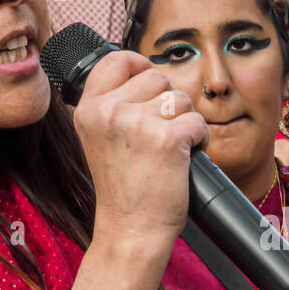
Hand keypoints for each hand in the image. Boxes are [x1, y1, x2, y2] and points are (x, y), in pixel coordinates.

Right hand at [72, 50, 206, 251]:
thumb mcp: (100, 138)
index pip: (117, 59)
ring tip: (170, 147)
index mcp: (88, 109)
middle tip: (159, 132)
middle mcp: (108, 112)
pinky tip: (184, 157)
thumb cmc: (122, 187)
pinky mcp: (167, 139)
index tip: (150, 86)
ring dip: (185, 119)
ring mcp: (137, 123)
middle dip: (168, 100)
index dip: (140, 65)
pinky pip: (198, 121)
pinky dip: (200, 139)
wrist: (130, 230)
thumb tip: (146, 71)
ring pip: (181, 97)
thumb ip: (113, 104)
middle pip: (157, 75)